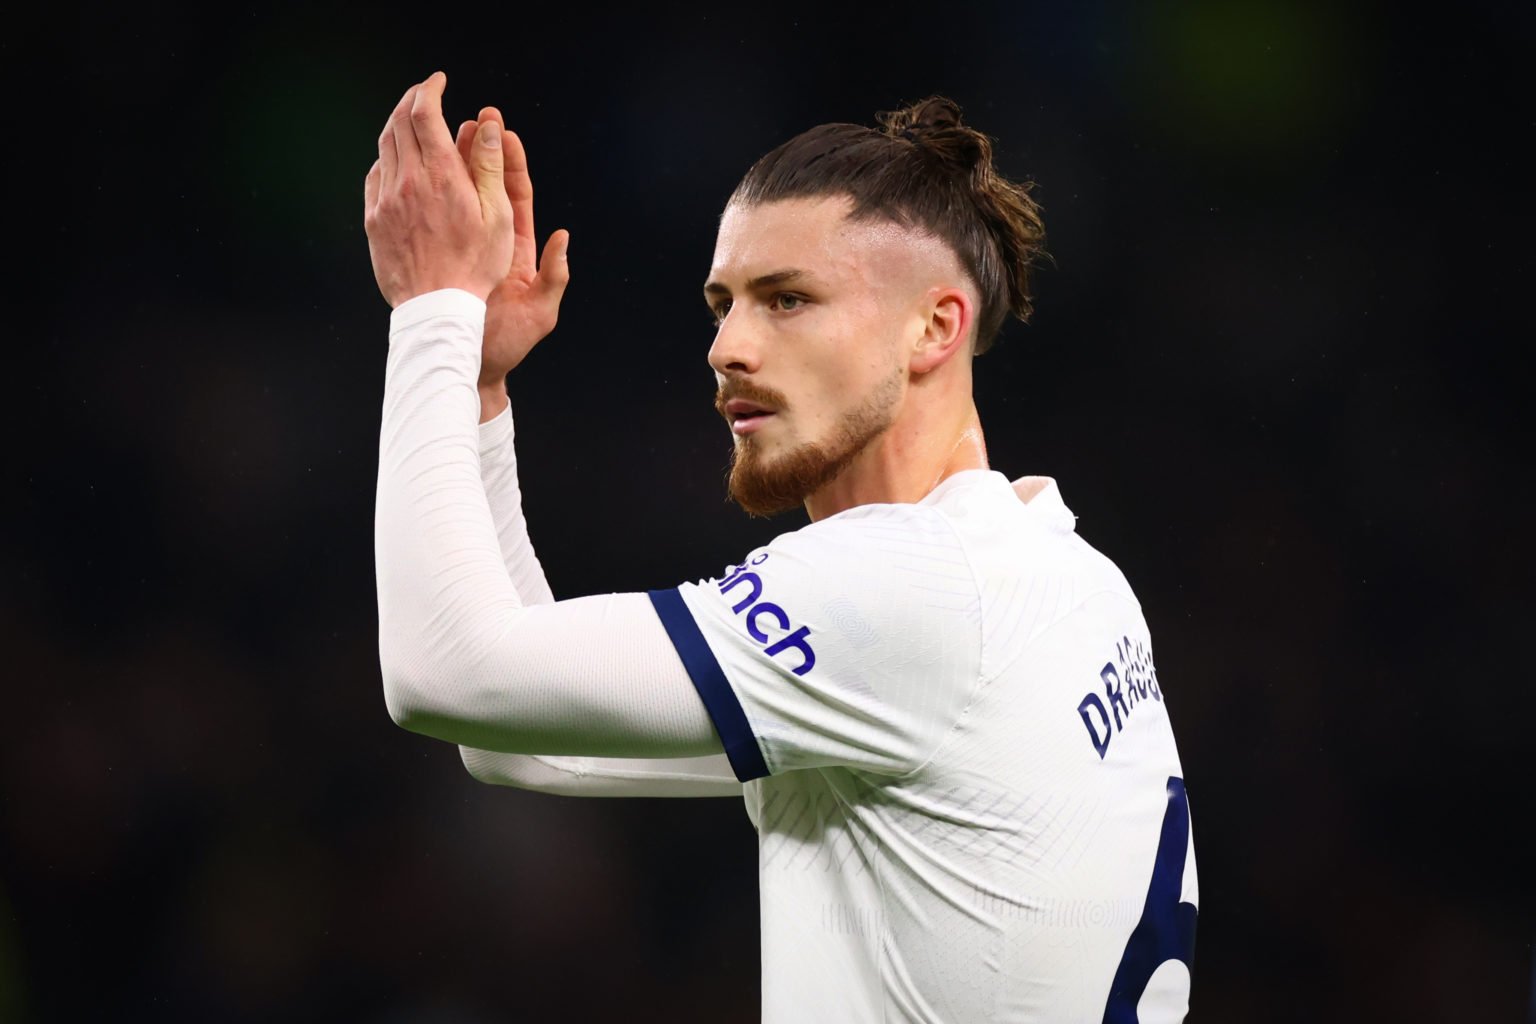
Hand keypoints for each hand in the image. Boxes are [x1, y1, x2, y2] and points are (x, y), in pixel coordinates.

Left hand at [364, 72, 513, 306]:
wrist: (436, 308)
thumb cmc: (476, 267)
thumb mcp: (498, 217)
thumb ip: (491, 167)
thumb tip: (488, 126)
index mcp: (442, 176)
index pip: (425, 113)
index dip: (430, 89)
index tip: (439, 80)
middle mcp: (408, 181)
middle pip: (400, 122)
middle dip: (412, 99)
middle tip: (425, 93)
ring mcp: (386, 200)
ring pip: (385, 147)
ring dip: (397, 125)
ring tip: (412, 121)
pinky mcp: (374, 220)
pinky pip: (375, 176)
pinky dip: (387, 158)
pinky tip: (398, 161)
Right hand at [452, 108, 570, 388]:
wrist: (475, 368)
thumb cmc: (510, 345)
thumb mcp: (540, 313)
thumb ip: (553, 277)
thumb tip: (563, 238)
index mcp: (516, 251)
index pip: (515, 196)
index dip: (510, 163)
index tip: (504, 131)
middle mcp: (491, 245)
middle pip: (485, 188)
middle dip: (479, 151)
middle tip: (472, 118)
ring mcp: (462, 250)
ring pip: (454, 199)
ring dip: (450, 165)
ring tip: (442, 130)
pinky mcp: (437, 260)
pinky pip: (430, 220)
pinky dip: (424, 195)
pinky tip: (412, 171)